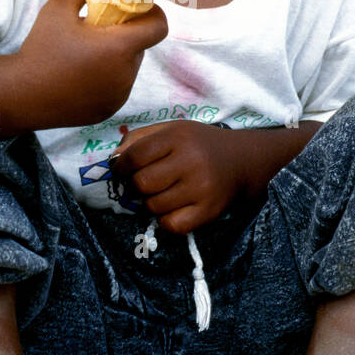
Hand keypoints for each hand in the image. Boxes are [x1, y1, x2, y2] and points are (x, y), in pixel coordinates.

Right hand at [14, 0, 168, 129]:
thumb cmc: (40, 49)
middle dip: (126, 35)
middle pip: (140, 47)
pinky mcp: (109, 110)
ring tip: (85, 55)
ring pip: (129, 68)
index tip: (135, 9)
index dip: (152, 13)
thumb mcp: (56, 7)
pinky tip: (80, 75)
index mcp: (119, 48)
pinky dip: (107, 78)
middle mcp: (126, 74)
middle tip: (98, 31)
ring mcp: (119, 96)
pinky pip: (117, 87)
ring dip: (116, 57)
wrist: (21, 95)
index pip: (159, 27)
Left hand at [110, 120, 246, 233]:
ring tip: (164, 192)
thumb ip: (138, 139)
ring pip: (154, 206)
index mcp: (178, 137)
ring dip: (152, 203)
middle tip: (145, 183)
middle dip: (136, 185)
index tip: (121, 171)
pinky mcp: (209, 210)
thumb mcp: (171, 130)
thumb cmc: (198, 144)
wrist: (241, 160)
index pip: (135, 156)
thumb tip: (113, 161)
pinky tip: (174, 207)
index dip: (120, 167)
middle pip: (141, 183)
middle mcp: (191, 161)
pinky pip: (171, 225)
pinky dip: (166, 220)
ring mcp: (201, 188)